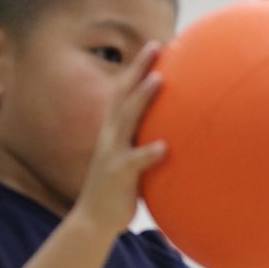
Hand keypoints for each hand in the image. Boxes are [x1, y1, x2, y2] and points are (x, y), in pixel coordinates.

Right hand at [73, 42, 165, 232]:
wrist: (95, 220)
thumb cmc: (119, 189)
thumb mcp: (132, 161)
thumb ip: (146, 144)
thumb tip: (174, 136)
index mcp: (113, 131)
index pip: (124, 92)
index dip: (136, 69)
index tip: (154, 47)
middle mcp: (110, 136)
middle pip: (123, 95)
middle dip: (137, 70)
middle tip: (155, 47)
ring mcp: (112, 154)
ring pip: (126, 120)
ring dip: (142, 99)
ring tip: (159, 80)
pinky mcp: (118, 175)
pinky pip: (134, 162)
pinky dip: (148, 153)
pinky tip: (164, 147)